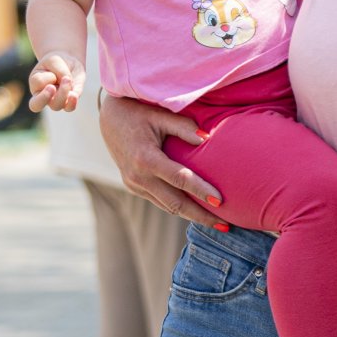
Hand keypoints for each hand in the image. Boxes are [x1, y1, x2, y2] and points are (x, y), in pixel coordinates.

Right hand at [27, 52, 86, 112]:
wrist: (68, 62)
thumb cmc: (56, 62)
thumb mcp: (54, 60)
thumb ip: (59, 71)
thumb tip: (67, 82)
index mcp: (35, 85)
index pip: (37, 83)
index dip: (46, 77)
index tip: (51, 71)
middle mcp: (43, 96)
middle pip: (37, 105)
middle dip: (44, 97)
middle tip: (52, 87)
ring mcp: (56, 100)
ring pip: (56, 106)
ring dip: (63, 93)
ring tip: (68, 80)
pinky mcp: (69, 101)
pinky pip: (69, 108)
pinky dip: (72, 102)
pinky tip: (74, 95)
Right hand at [98, 94, 220, 225]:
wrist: (109, 117)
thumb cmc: (138, 111)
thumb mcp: (161, 114)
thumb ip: (185, 127)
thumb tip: (208, 138)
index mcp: (145, 159)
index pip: (179, 180)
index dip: (201, 191)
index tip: (221, 202)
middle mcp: (137, 177)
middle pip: (175, 204)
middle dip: (201, 217)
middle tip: (226, 226)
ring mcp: (133, 185)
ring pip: (167, 207)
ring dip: (192, 216)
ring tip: (217, 223)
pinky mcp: (133, 187)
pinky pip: (160, 201)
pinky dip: (179, 207)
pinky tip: (197, 210)